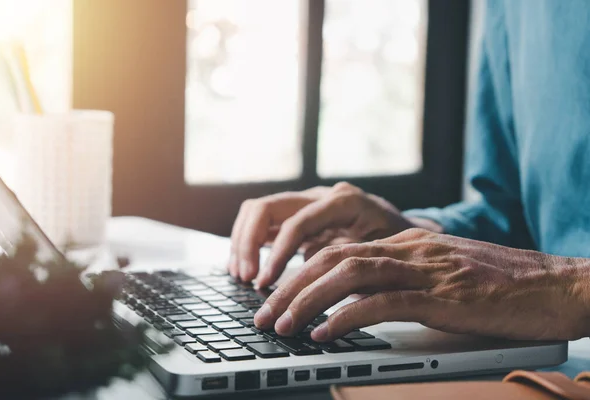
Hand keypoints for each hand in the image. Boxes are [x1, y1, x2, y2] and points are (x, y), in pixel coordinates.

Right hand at [228, 182, 418, 286]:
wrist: (410, 234)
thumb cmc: (399, 248)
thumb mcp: (382, 258)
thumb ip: (349, 267)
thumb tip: (315, 292)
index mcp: (343, 202)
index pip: (296, 222)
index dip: (277, 254)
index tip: (265, 282)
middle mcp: (321, 196)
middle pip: (266, 207)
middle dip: (248, 243)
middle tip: (246, 278)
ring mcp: (308, 203)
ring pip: (258, 211)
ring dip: (243, 242)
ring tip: (241, 275)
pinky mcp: (300, 216)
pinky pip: (265, 223)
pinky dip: (250, 243)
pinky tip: (246, 268)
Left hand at [253, 228, 589, 341]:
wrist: (555, 284)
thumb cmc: (502, 286)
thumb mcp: (444, 274)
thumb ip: (405, 280)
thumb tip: (360, 302)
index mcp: (407, 242)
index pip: (339, 249)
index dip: (301, 271)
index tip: (275, 294)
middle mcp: (410, 249)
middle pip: (333, 258)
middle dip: (290, 286)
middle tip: (263, 313)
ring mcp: (426, 269)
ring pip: (349, 275)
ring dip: (307, 300)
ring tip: (281, 325)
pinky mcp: (442, 295)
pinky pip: (383, 303)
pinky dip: (346, 317)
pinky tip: (323, 333)